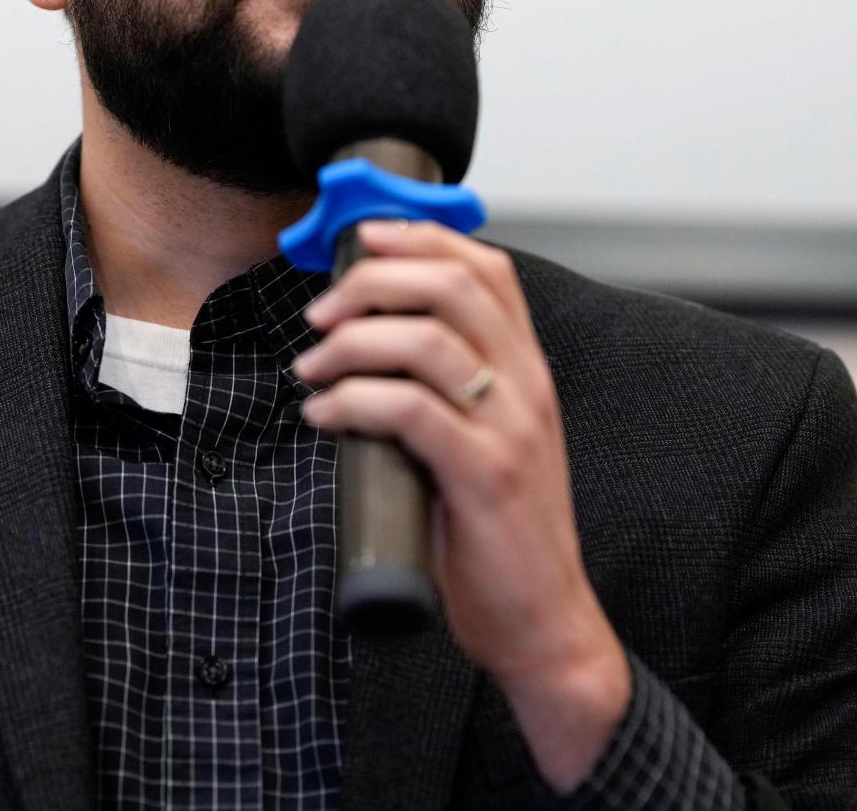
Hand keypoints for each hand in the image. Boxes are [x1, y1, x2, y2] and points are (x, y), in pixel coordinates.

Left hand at [292, 219, 630, 790]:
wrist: (543, 619)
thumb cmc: (500, 530)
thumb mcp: (485, 438)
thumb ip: (445, 387)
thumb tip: (363, 339)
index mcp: (528, 368)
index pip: (486, 268)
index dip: (419, 237)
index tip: (361, 237)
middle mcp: (527, 385)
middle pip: (450, 285)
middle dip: (371, 282)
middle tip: (321, 313)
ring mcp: (510, 429)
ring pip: (423, 340)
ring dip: (349, 344)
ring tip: (313, 369)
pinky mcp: (484, 475)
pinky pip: (407, 410)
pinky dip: (351, 401)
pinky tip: (324, 415)